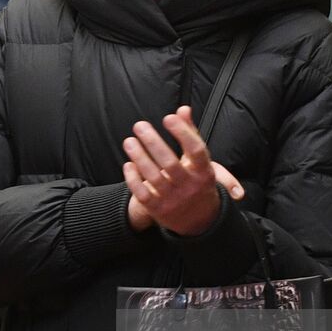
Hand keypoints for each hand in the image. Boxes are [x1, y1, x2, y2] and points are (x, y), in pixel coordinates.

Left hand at [122, 106, 243, 235]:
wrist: (200, 221)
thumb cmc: (197, 181)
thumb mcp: (200, 161)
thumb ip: (191, 133)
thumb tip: (183, 109)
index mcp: (204, 172)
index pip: (195, 150)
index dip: (182, 132)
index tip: (168, 118)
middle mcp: (190, 186)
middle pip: (170, 163)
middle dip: (153, 142)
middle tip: (139, 125)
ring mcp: (173, 199)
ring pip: (153, 177)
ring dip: (139, 157)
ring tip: (129, 141)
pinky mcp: (158, 210)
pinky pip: (142, 194)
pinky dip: (133, 179)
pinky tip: (128, 164)